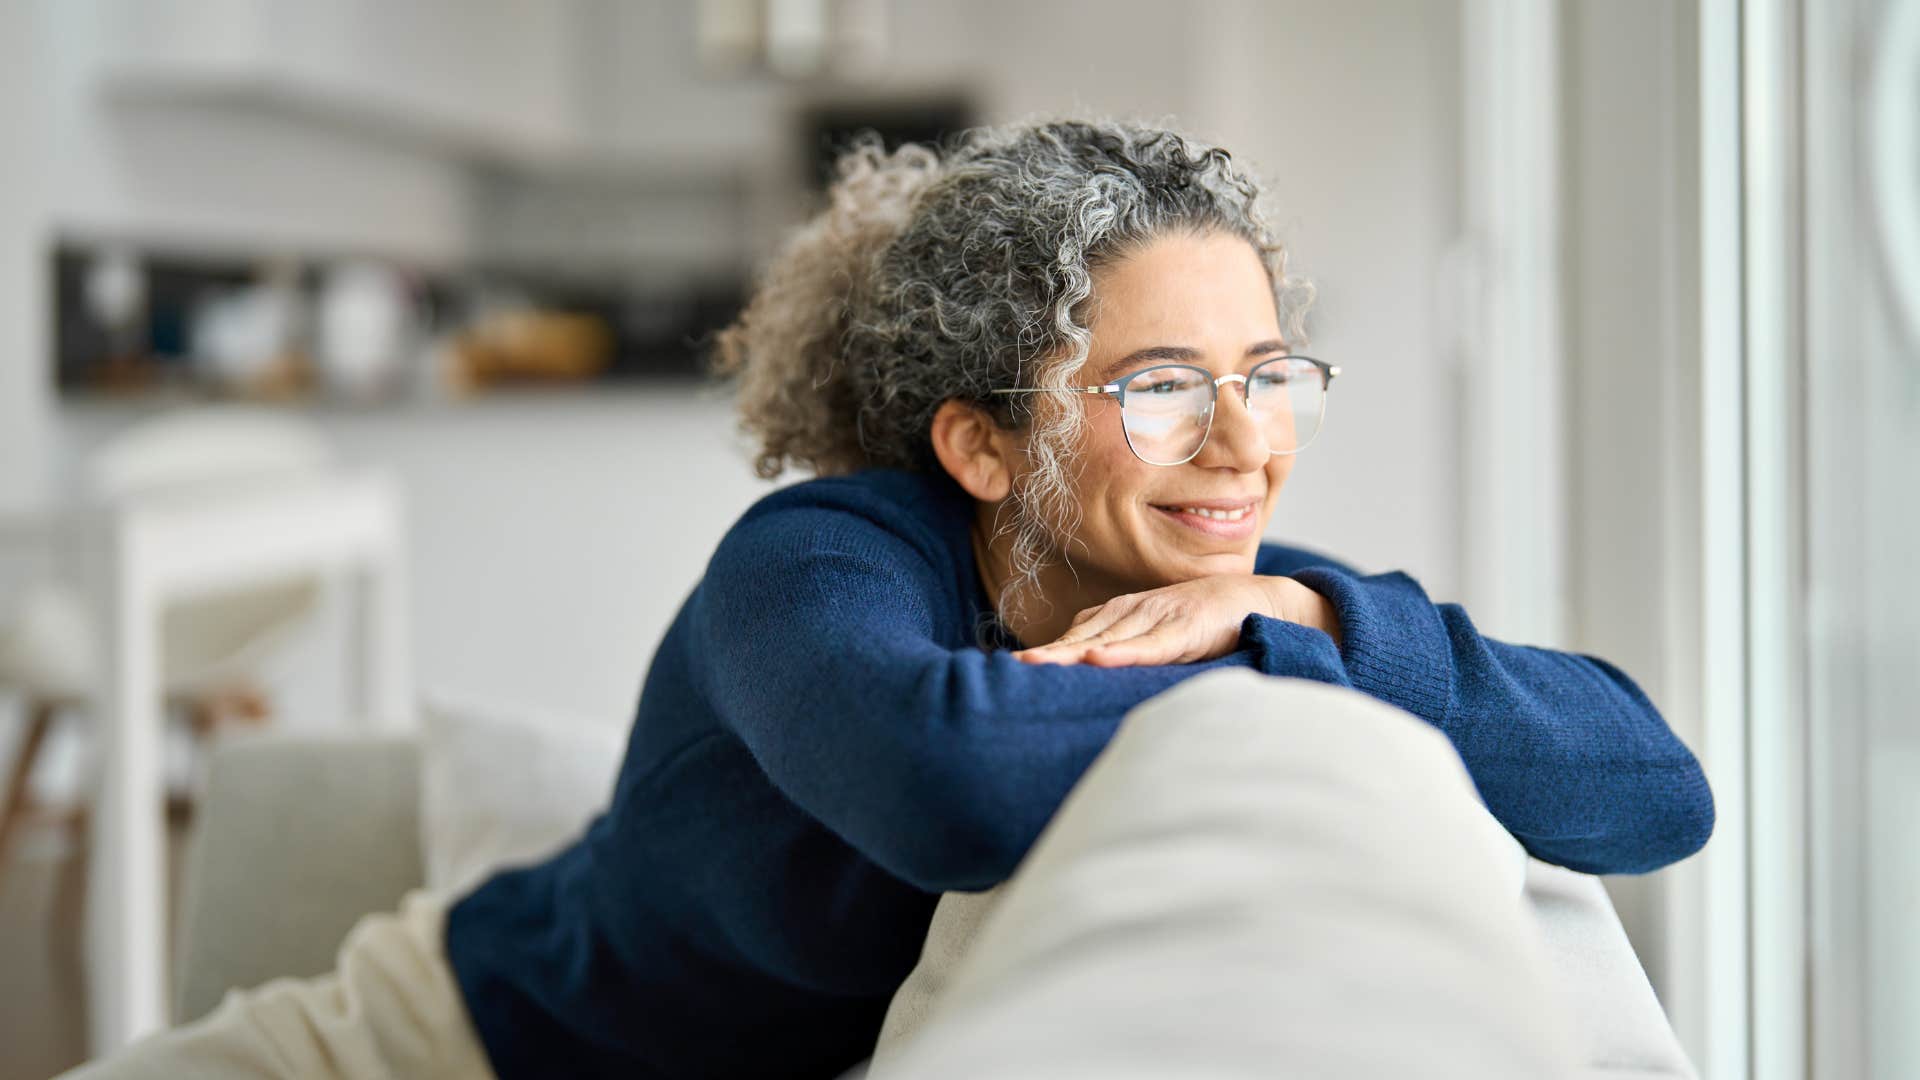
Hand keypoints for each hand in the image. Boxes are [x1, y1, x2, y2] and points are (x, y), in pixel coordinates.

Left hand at [1013, 574, 1341, 666]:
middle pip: (1081, 636)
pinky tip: (1098, 659)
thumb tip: (1093, 673)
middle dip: (1048, 653)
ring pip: (1107, 639)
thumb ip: (1129, 651)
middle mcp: (1135, 612)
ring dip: (1071, 652)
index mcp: (1124, 615)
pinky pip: (1150, 644)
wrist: (1258, 599)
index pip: (1076, 634)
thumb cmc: (1207, 622)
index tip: (1013, 667)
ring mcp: (1159, 619)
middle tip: (1012, 669)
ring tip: (1037, 665)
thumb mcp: (1160, 637)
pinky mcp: (1185, 630)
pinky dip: (1123, 652)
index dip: (1047, 650)